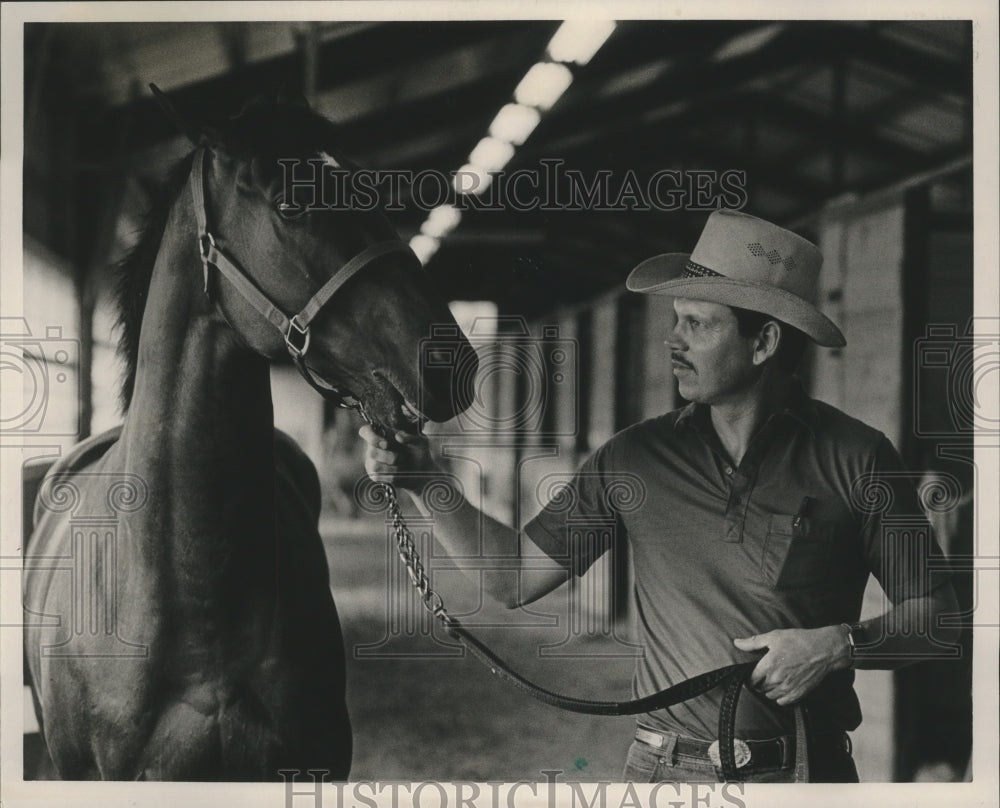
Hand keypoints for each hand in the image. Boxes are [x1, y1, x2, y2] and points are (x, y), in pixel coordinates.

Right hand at [359, 425, 436, 492]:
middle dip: (389, 456)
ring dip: (392, 467)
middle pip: (371, 452)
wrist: (422, 471)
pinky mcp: (375, 475)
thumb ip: (411, 437)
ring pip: (375, 466)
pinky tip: (400, 473)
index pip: (365, 431)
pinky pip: (378, 477)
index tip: (385, 444)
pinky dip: (392, 476)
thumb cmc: (419, 451)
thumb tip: (398, 436)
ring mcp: (372, 462)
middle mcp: (373, 447)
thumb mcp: (421, 442)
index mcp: (382, 434)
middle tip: (403, 457)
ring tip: (402, 465)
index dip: (371, 437)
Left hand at [732, 626, 850, 705]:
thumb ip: (753, 642)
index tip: (751, 675)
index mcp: (768, 665)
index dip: (749, 678)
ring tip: (773, 680)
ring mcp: (788, 687)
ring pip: (770, 695)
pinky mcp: (799, 693)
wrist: (824, 650)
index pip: (751, 680)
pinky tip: (783, 687)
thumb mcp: (774, 637)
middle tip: (763, 675)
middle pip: (760, 688)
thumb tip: (737, 643)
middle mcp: (777, 679)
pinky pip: (783, 701)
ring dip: (769, 690)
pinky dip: (780, 696)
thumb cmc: (799, 641)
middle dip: (759, 683)